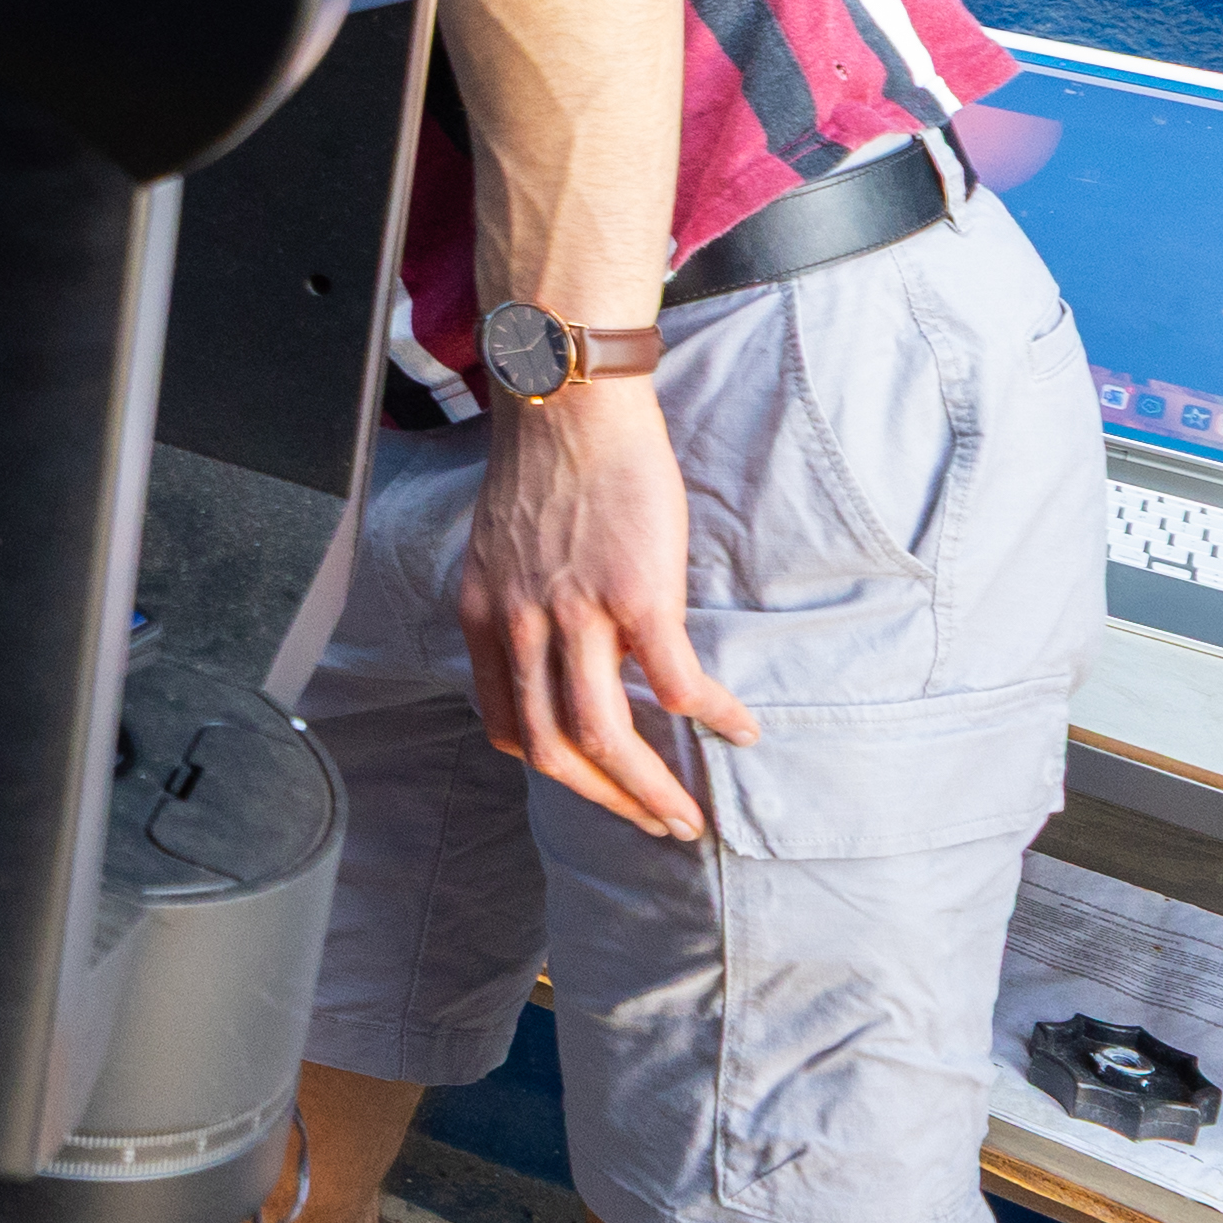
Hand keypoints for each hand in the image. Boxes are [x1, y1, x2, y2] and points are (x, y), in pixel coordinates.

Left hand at [453, 382, 751, 846]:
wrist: (569, 399)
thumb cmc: (547, 465)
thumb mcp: (503, 550)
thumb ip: (516, 606)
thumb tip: (549, 649)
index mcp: (485, 619)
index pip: (506, 725)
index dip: (551, 771)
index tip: (592, 786)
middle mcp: (520, 628)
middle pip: (552, 750)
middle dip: (606, 802)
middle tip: (654, 824)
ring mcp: (577, 615)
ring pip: (604, 736)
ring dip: (650, 789)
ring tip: (689, 815)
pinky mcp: (636, 595)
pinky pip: (675, 683)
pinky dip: (709, 717)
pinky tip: (738, 729)